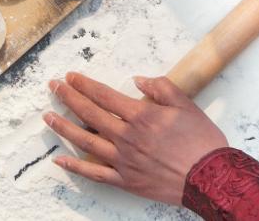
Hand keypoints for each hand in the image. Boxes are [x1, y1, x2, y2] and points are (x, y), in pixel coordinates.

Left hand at [45, 73, 227, 205]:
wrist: (211, 177)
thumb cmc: (201, 141)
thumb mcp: (185, 104)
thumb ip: (161, 87)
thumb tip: (138, 80)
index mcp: (140, 115)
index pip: (103, 95)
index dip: (84, 85)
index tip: (70, 77)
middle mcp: (126, 136)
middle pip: (89, 113)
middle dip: (68, 98)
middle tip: (53, 87)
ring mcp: (123, 160)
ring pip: (85, 141)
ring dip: (64, 127)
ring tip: (48, 116)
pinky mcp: (125, 180)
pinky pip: (94, 173)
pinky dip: (75, 167)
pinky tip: (60, 160)